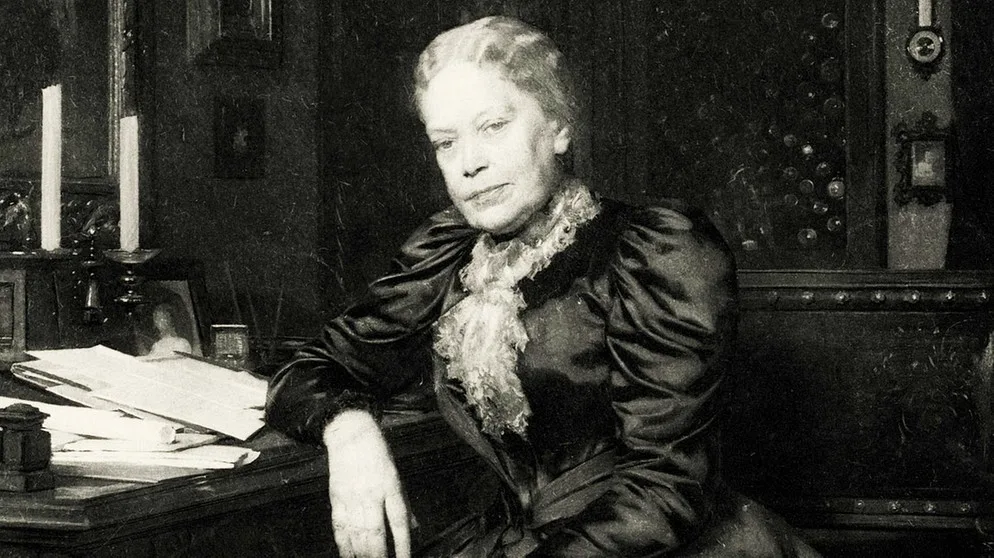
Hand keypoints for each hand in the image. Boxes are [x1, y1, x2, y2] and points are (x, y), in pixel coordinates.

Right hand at [323, 410, 410, 557]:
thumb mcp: (396, 474)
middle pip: (375, 532)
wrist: (350, 434)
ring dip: (362, 554)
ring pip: (357, 533)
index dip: (402, 544)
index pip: (398, 521)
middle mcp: (371, 493)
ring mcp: (352, 497)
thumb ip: (404, 502)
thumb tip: (415, 527)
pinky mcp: (337, 498)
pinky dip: (343, 544)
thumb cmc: (377, 454)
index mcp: (390, 486)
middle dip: (379, 555)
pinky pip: (340, 526)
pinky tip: (348, 555)